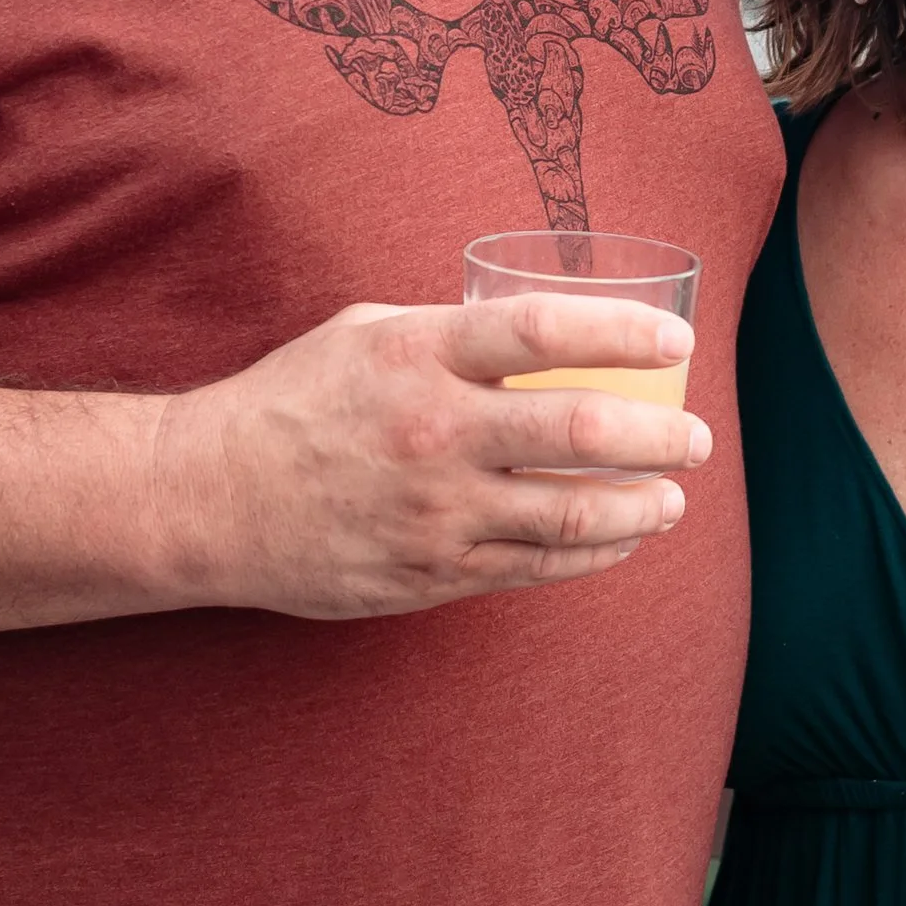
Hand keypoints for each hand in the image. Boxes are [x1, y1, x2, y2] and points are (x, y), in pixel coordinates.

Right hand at [148, 293, 710, 621]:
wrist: (207, 499)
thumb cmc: (291, 401)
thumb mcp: (363, 334)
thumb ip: (448, 333)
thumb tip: (535, 337)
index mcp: (416, 355)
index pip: (543, 332)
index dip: (623, 333)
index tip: (679, 342)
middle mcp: (433, 432)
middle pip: (577, 429)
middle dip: (658, 435)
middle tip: (697, 438)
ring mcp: (433, 511)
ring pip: (568, 512)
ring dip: (640, 506)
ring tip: (672, 497)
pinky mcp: (429, 574)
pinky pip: (533, 568)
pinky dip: (589, 553)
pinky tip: (619, 539)